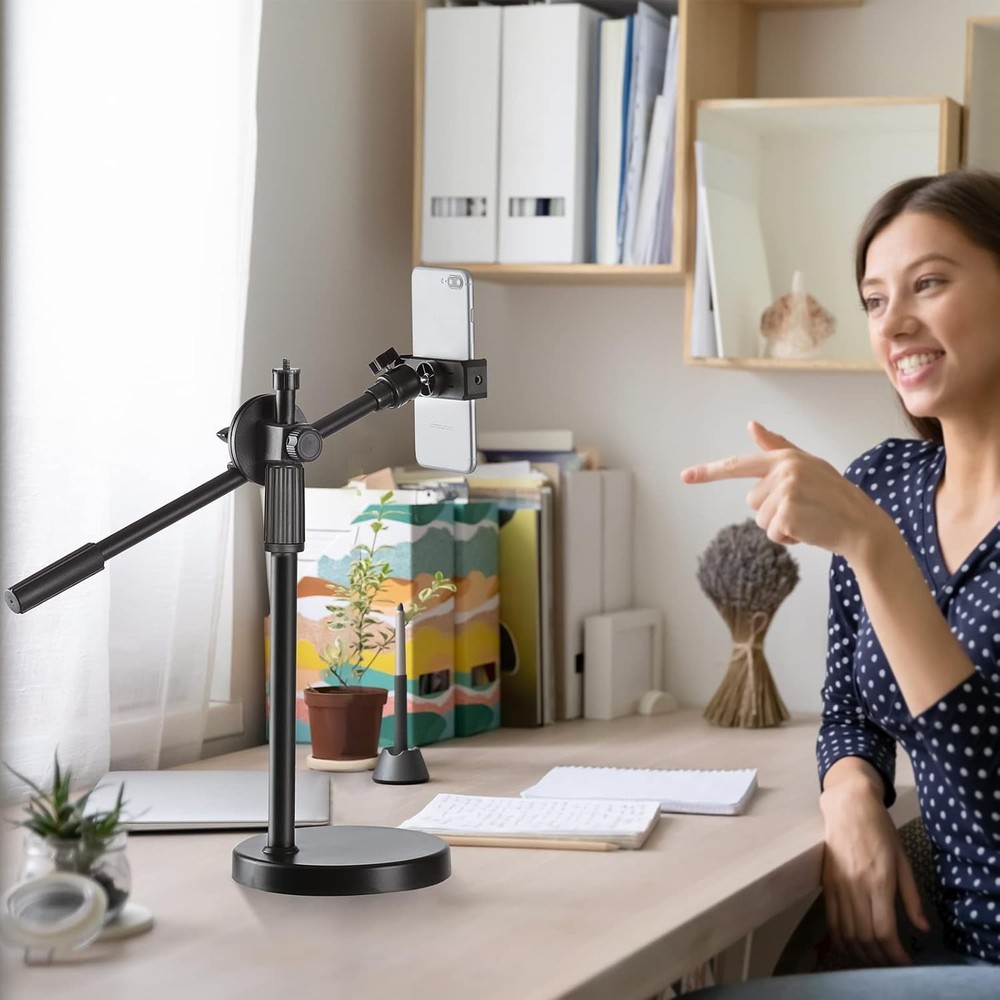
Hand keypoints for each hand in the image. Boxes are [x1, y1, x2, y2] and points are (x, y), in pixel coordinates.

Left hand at [680, 421, 892, 564]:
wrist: (863, 525)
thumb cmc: (834, 497)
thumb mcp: (807, 466)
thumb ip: (777, 447)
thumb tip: (752, 424)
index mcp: (785, 457)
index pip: (739, 465)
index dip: (709, 472)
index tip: (684, 476)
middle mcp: (784, 469)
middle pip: (752, 501)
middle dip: (774, 511)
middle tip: (805, 509)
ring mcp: (786, 490)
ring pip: (760, 519)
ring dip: (781, 527)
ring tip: (809, 519)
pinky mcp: (788, 511)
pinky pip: (772, 534)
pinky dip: (788, 539)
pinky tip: (810, 531)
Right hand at [820, 779, 929, 965]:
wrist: (848, 806)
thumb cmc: (881, 830)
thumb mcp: (903, 861)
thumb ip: (912, 897)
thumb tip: (922, 928)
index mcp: (879, 881)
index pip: (884, 931)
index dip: (895, 955)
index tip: (905, 964)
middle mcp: (856, 887)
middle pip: (864, 937)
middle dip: (879, 959)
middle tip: (891, 965)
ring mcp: (838, 886)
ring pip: (846, 932)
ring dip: (859, 953)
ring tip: (873, 960)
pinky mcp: (827, 883)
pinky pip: (831, 920)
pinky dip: (839, 939)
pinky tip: (849, 946)